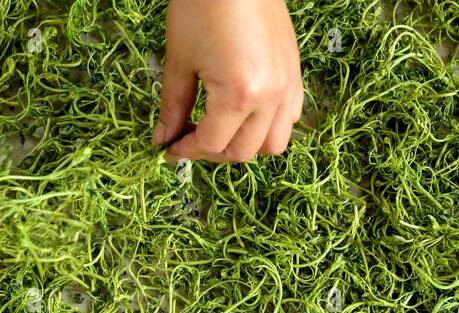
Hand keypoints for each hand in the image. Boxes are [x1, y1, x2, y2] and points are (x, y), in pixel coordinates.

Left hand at [154, 0, 302, 162]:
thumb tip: (164, 137)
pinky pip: (290, 116)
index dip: (186, 150)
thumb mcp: (180, 59)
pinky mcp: (294, 71)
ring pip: (273, 143)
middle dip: (213, 151)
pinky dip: (269, 125)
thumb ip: (173, 105)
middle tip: (190, 138)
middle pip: (243, 151)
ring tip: (221, 129)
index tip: (170, 147)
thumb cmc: (202, 4)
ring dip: (245, 145)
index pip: (212, 144)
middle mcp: (270, 96)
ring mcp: (288, 85)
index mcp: (239, 95)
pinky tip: (246, 113)